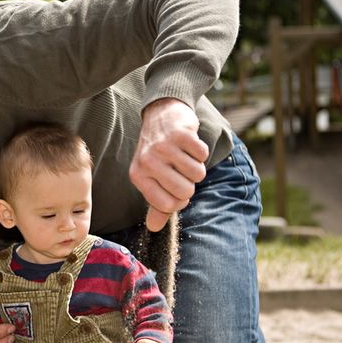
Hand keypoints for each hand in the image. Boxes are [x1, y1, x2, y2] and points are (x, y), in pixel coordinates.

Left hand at [130, 98, 208, 230]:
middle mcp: (148, 162)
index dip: (179, 200)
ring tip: (183, 155)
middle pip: (185, 192)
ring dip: (196, 166)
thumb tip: (154, 228)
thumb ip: (156, 204)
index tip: (176, 188)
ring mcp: (164, 147)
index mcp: (139, 176)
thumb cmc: (157, 152)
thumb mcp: (150, 177)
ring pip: (197, 174)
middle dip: (190, 184)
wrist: (161, 114)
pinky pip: (202, 155)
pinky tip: (188, 144)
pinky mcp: (181, 134)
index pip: (168, 205)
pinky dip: (201, 151)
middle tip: (180, 170)